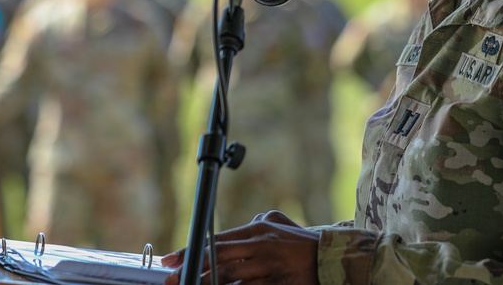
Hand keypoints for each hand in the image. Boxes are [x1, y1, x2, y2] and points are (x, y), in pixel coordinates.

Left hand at [161, 210, 320, 284]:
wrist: (331, 259)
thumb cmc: (302, 241)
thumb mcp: (279, 223)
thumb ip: (256, 223)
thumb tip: (236, 228)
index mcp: (258, 231)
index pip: (217, 241)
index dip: (192, 251)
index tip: (172, 260)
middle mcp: (261, 249)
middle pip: (218, 263)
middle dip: (192, 272)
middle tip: (172, 279)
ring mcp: (268, 271)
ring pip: (230, 282)